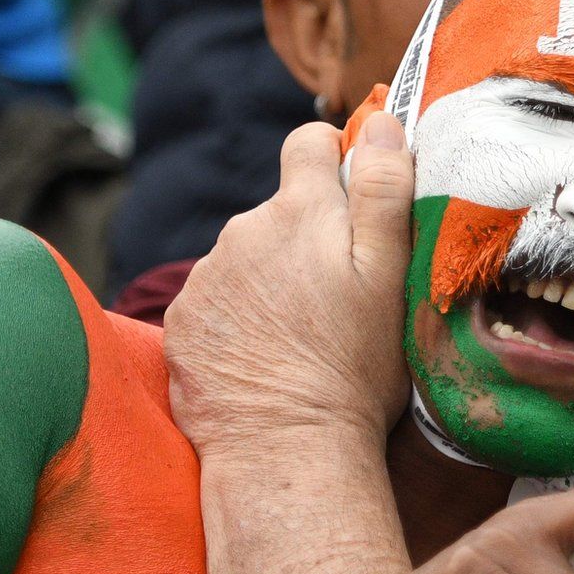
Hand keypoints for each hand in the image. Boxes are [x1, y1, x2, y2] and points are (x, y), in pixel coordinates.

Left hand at [164, 113, 413, 455]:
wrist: (286, 448)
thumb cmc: (354, 367)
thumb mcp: (391, 276)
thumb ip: (385, 191)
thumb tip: (383, 124)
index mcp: (300, 211)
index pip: (310, 141)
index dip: (337, 157)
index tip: (356, 193)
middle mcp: (242, 230)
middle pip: (280, 209)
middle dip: (307, 234)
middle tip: (339, 294)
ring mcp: (206, 276)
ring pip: (247, 256)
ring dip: (271, 278)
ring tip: (300, 334)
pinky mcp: (182, 320)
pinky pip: (216, 299)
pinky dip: (238, 317)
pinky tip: (264, 355)